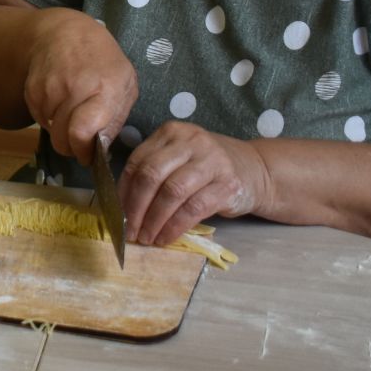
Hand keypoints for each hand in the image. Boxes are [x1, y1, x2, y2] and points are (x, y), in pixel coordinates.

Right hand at [21, 10, 137, 161]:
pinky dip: (48, 118)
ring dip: (59, 129)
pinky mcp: (32, 89)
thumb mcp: (125, 84)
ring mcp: (49, 88)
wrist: (64, 32)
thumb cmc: (102, 60)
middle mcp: (74, 89)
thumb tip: (101, 149)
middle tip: (78, 140)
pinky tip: (58, 102)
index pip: (83, 132)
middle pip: (62, 137)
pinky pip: (38, 117)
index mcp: (104, 90)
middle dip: (70, 146)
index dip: (83, 151)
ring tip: (71, 112)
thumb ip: (116, 118)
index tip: (87, 155)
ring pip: (50, 130)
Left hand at [121, 121, 268, 248]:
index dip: (124, 192)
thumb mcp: (177, 159)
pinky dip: (175, 226)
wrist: (254, 169)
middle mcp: (191, 141)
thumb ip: (153, 172)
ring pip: (172, 193)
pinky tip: (166, 237)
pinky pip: (194, 208)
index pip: (137, 161)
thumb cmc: (205, 168)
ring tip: (147, 238)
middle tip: (130, 231)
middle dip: (136, 208)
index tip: (116, 215)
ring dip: (155, 220)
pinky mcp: (228, 183)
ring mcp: (212, 160)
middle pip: (152, 175)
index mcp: (171, 132)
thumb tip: (121, 207)